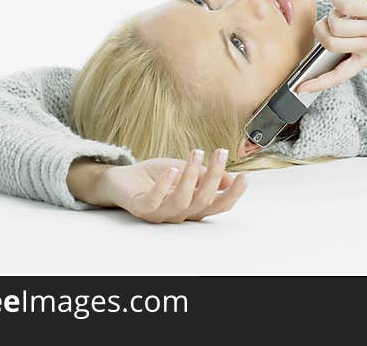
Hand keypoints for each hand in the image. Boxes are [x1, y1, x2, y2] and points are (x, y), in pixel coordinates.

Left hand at [69, 149, 248, 223]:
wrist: (121, 178)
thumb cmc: (155, 176)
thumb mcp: (184, 169)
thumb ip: (203, 175)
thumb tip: (229, 177)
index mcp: (192, 205)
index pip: (217, 206)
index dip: (232, 194)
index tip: (244, 177)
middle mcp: (179, 213)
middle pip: (203, 202)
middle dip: (214, 176)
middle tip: (220, 153)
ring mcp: (160, 213)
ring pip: (182, 201)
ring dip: (191, 177)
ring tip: (196, 152)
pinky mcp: (142, 208)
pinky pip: (155, 201)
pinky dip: (165, 186)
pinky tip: (172, 169)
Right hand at [296, 0, 366, 94]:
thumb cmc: (366, 12)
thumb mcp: (354, 33)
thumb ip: (340, 41)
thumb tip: (320, 43)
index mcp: (365, 58)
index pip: (339, 76)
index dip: (319, 83)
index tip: (299, 88)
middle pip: (331, 45)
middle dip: (320, 30)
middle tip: (327, 21)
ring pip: (336, 26)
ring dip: (332, 13)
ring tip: (341, 9)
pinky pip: (345, 7)